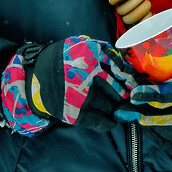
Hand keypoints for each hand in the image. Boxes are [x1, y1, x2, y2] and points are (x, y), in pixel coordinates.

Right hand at [1, 35, 136, 134]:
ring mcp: (81, 94)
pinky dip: (108, 123)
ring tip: (122, 110)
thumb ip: (107, 56)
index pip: (121, 69)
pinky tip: (111, 121)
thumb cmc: (65, 61)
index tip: (137, 86)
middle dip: (127, 97)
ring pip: (111, 106)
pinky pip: (100, 121)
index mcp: (91, 53)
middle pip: (119, 89)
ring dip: (119, 110)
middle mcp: (87, 73)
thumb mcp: (83, 48)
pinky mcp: (74, 112)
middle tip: (132, 100)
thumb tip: (133, 76)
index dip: (132, 80)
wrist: (34, 78)